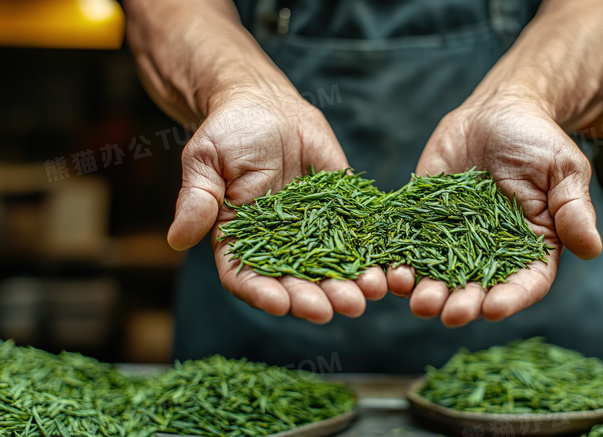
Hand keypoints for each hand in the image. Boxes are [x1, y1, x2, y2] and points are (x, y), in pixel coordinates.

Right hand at [167, 91, 387, 322]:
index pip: (247, 277)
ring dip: (351, 285)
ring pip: (333, 268)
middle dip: (316, 298)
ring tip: (369, 293)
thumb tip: (176, 239)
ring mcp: (314, 231)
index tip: (280, 304)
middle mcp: (279, 244)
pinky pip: (361, 237)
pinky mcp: (344, 212)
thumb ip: (198, 199)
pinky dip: (375, 254)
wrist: (268, 106)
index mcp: (240, 240)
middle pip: (296, 282)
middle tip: (336, 309)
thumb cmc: (229, 132)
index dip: (262, 294)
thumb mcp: (206, 160)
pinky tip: (390, 267)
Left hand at [388, 97, 601, 326]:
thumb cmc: (538, 140)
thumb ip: (573, 209)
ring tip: (414, 296)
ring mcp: (452, 238)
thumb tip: (592, 248)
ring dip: (425, 291)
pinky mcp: (421, 220)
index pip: (525, 283)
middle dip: (461, 303)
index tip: (492, 308)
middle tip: (446, 312)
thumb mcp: (564, 170)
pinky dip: (397, 260)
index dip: (510, 299)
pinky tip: (387, 270)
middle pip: (477, 289)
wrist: (496, 112)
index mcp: (531, 247)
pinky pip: (407, 245)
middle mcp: (490, 252)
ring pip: (438, 275)